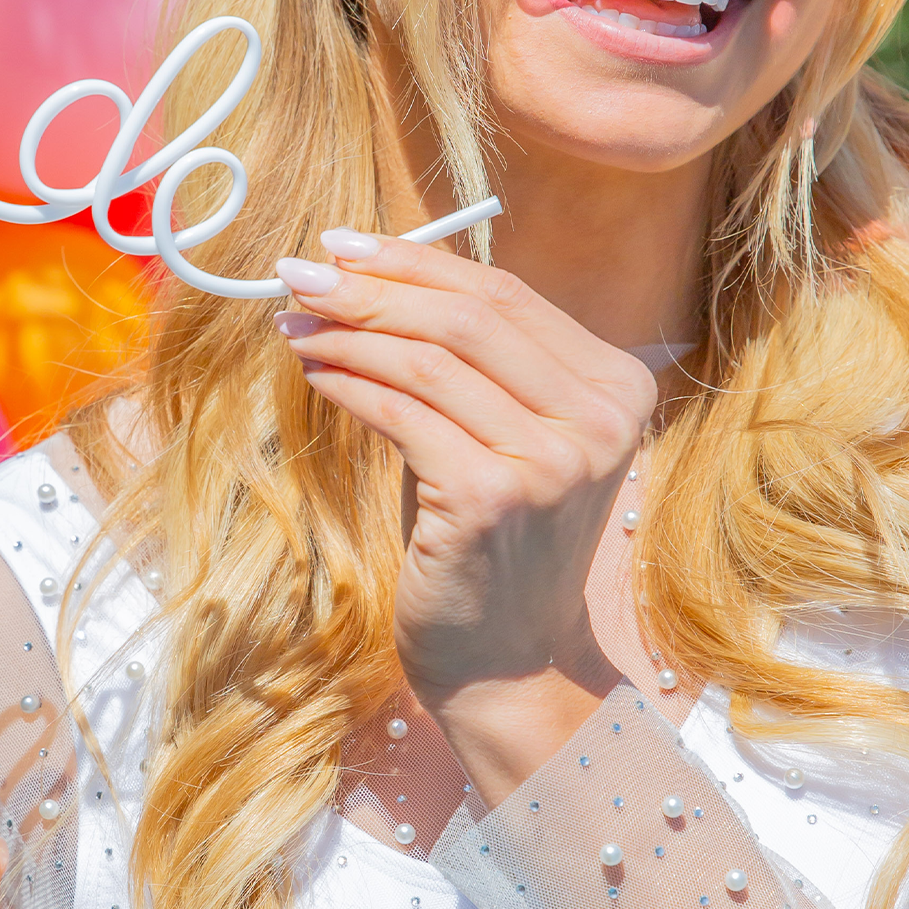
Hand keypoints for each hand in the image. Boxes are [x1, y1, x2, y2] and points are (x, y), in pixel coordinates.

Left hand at [274, 231, 655, 797]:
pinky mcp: (491, 497)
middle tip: (298, 272)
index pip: (504, 294)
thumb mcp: (502, 435)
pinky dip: (347, 382)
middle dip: (371, 285)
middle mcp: (598, 419)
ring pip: (428, 358)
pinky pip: (400, 412)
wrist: (510, 664)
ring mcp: (551, 460)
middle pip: (467, 315)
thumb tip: (369, 274)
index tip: (343, 244)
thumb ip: (470, 361)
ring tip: (293, 321)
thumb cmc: (492, 544)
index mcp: (615, 386)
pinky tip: (312, 372)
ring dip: (347, 331)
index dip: (417, 260)